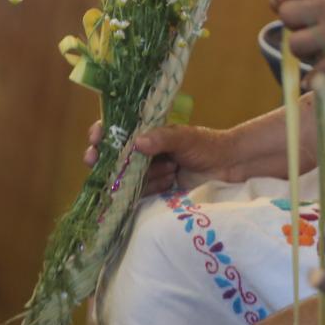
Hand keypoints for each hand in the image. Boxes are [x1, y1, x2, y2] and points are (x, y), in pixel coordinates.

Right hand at [84, 121, 227, 195]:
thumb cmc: (207, 145)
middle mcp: (142, 153)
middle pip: (113, 158)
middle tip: (96, 161)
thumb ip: (162, 139)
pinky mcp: (154, 191)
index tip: (96, 138)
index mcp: (147, 134)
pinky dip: (151, 188)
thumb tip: (137, 143)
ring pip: (127, 178)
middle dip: (106, 160)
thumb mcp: (185, 137)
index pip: (116, 131)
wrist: (229, 168)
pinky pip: (139, 193)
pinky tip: (169, 183)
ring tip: (171, 169)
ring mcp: (147, 173)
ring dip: (144, 176)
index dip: (102, 134)